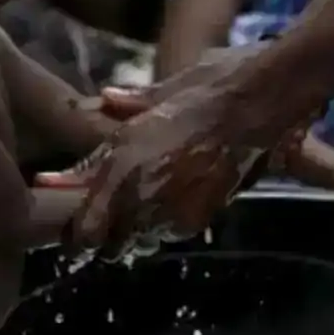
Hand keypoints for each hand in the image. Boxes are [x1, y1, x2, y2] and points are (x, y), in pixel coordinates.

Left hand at [36, 45, 315, 256]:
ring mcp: (174, 211)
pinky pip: (170, 233)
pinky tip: (167, 205)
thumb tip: (104, 99)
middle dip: (101, 237)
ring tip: (134, 211)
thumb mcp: (161, 93)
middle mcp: (142, 196)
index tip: (72, 230)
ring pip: (139, 243)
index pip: (86, 228)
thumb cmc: (209, 88)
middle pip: (109, 246)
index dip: (75, 235)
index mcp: (123, 163)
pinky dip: (163, 226)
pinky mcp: (203, 216)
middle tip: (100, 220)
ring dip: (132, 233)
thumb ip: (127, 106)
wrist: (261, 102)